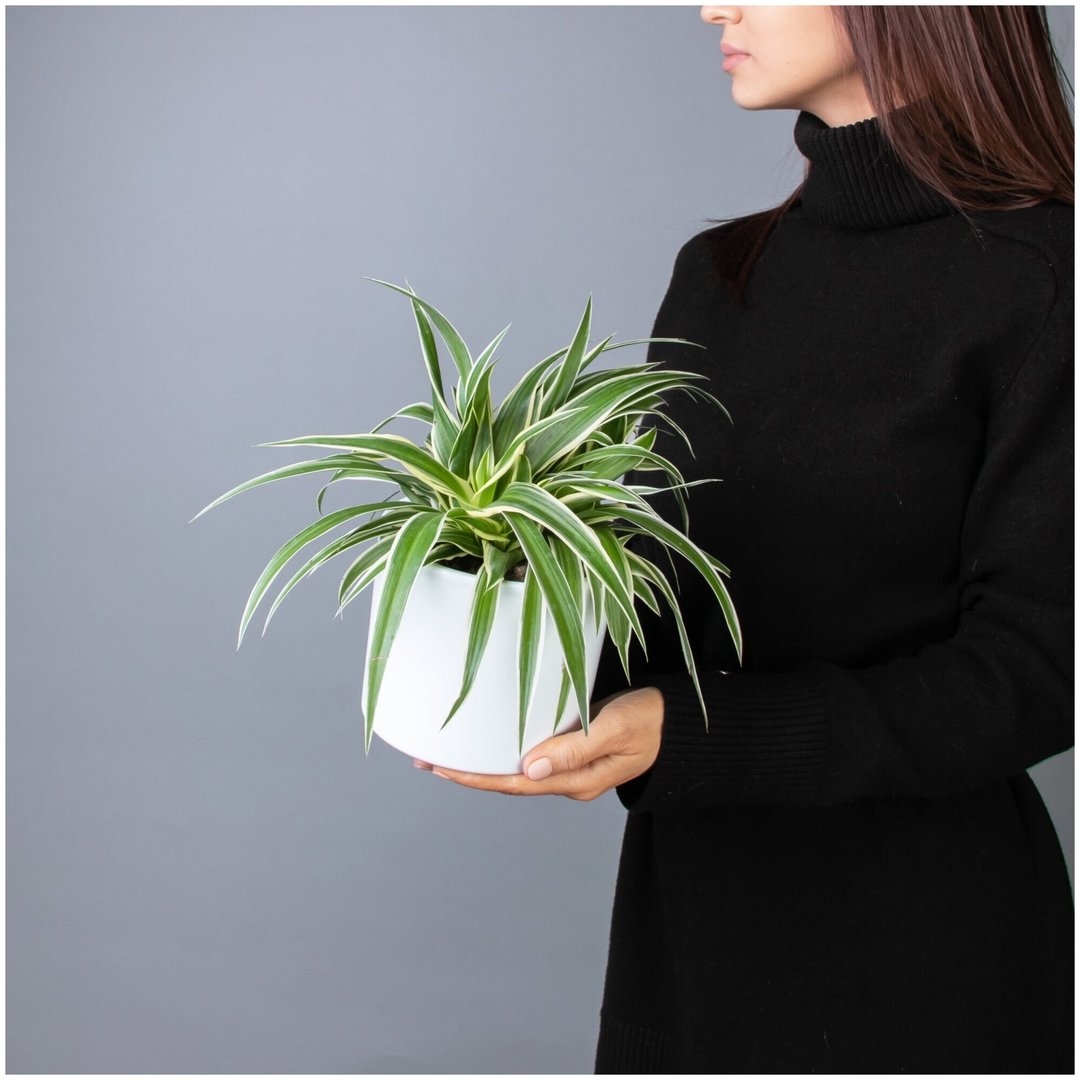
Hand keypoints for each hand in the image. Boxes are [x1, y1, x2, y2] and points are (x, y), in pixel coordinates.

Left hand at [414, 686, 663, 799]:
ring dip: (479, 763)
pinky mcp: (570, 748)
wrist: (681, 722)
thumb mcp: (617, 729)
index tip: (442, 767)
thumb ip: (577, 748)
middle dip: (466, 773)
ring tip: (442, 752)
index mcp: (576, 779)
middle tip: (424, 759)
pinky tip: (484, 740)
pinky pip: (528, 755)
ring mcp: (569, 766)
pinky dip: (500, 749)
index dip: (476, 777)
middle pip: (507, 781)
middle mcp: (567, 778)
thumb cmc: (653, 720)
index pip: (515, 782)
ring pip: (514, 769)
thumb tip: (530, 767)